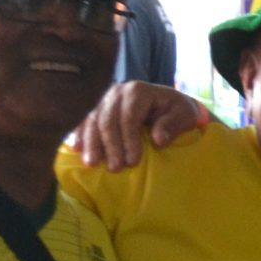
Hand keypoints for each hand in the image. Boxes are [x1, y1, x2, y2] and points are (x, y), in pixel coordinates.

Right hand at [74, 82, 206, 169]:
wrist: (168, 104)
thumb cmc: (177, 112)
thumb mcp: (184, 115)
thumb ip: (173, 125)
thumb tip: (158, 140)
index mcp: (138, 91)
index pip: (129, 116)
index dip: (129, 139)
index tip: (133, 162)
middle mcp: (117, 92)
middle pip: (108, 120)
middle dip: (111, 146)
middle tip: (115, 169)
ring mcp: (105, 100)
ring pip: (93, 121)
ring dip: (92, 144)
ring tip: (92, 164)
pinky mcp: (97, 109)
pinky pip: (84, 122)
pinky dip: (80, 135)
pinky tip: (76, 149)